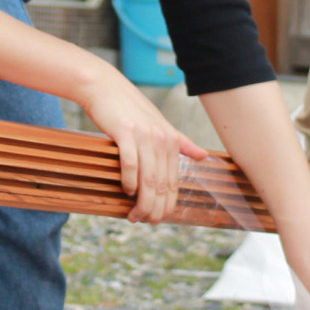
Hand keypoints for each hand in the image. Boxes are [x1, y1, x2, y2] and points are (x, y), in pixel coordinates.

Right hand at [81, 75, 208, 223]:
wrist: (106, 88)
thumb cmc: (131, 109)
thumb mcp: (160, 124)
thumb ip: (182, 142)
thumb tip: (203, 155)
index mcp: (172, 140)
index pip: (173, 182)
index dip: (167, 204)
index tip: (158, 219)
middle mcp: (161, 139)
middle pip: (162, 184)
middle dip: (154, 208)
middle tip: (144, 221)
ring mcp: (143, 136)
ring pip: (148, 179)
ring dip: (142, 201)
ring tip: (134, 215)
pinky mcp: (124, 132)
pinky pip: (130, 163)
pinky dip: (129, 180)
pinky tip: (126, 191)